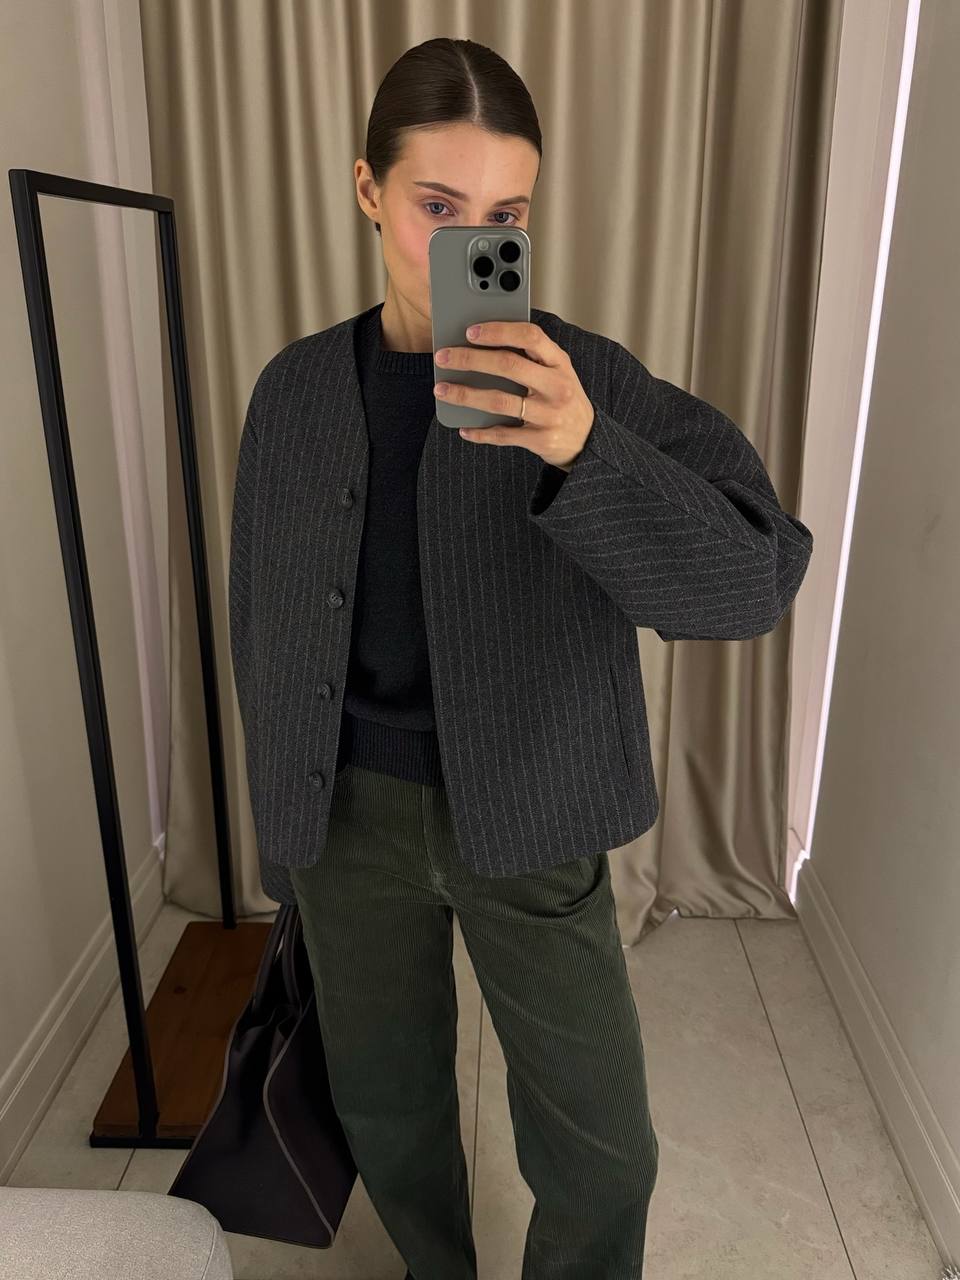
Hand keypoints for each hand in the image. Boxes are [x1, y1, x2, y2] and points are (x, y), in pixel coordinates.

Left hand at [433, 320, 595, 470]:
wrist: (588, 440)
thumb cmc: (563, 398)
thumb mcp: (558, 371)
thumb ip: (531, 357)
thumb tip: (484, 343)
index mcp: (560, 362)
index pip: (530, 336)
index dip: (498, 331)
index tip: (470, 331)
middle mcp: (556, 386)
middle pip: (508, 366)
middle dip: (470, 359)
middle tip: (443, 357)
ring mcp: (549, 415)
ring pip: (499, 401)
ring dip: (465, 395)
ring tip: (442, 390)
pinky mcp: (540, 440)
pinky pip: (503, 435)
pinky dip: (480, 433)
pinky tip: (464, 429)